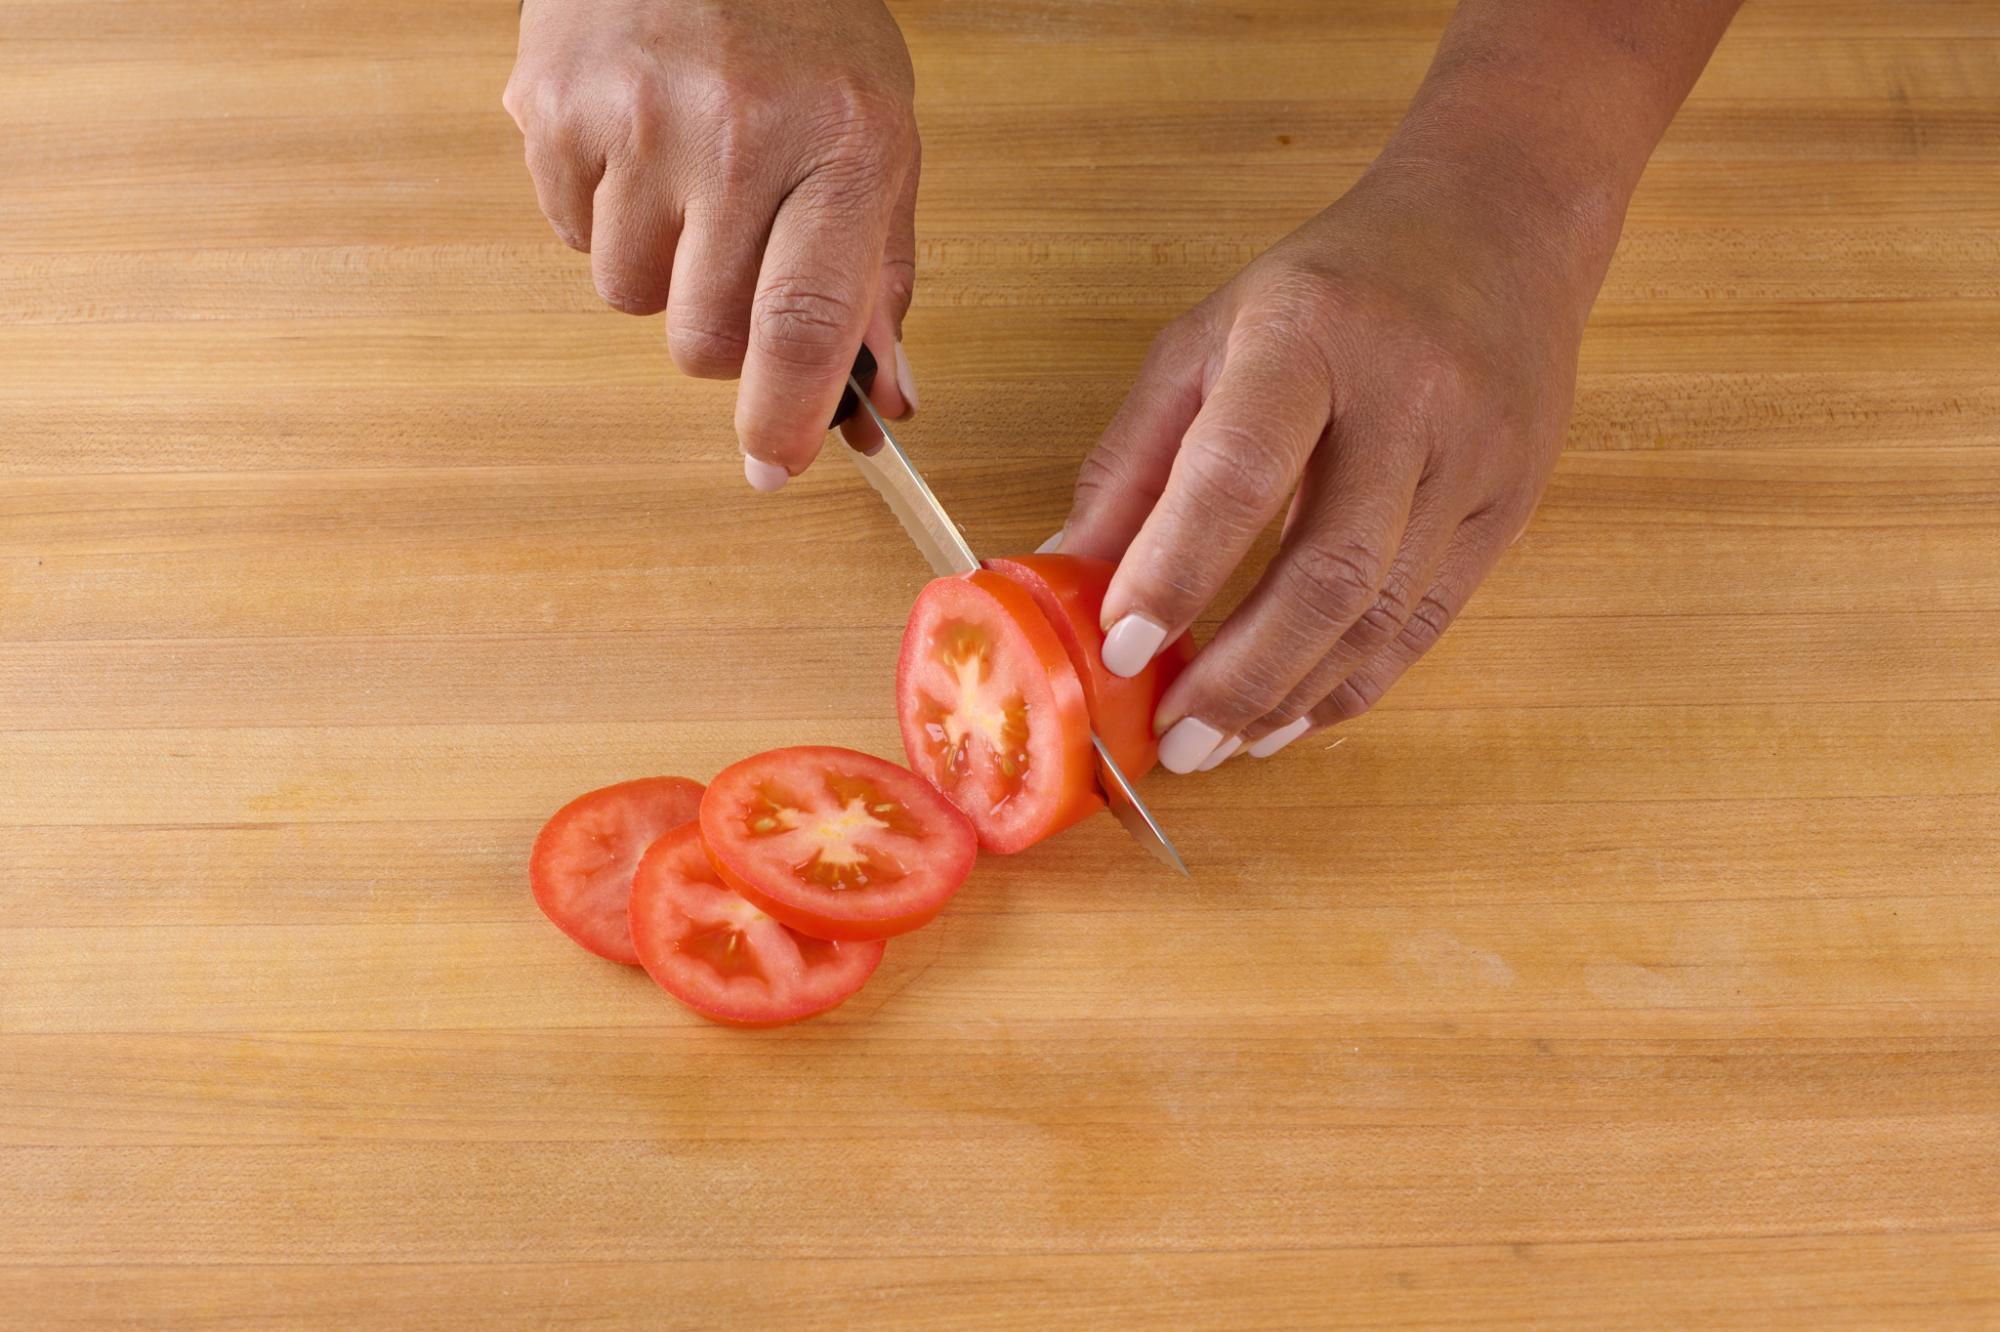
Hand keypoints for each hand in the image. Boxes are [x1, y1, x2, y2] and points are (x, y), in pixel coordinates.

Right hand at [503, 0, 921, 483]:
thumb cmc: (802, 26)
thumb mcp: (879, 137)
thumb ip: (880, 278)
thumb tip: (877, 406)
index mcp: (843, 148)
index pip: (807, 322)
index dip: (787, 416)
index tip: (773, 467)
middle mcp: (740, 138)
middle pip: (704, 339)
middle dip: (721, 340)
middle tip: (736, 263)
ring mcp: (637, 122)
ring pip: (630, 297)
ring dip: (659, 269)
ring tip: (686, 179)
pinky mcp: (554, 111)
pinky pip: (569, 237)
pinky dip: (601, 216)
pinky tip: (635, 148)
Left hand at [1053, 163, 1605, 771]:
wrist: (1497, 229)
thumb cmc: (1328, 289)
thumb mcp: (1207, 341)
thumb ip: (1135, 461)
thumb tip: (1067, 578)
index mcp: (1309, 334)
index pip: (1239, 472)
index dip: (1176, 571)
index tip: (1120, 650)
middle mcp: (1406, 394)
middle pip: (1326, 570)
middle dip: (1239, 674)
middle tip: (1174, 740)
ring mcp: (1474, 455)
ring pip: (1380, 613)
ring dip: (1290, 696)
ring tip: (1220, 743)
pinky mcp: (1511, 504)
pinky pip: (1426, 622)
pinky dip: (1351, 684)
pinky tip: (1292, 716)